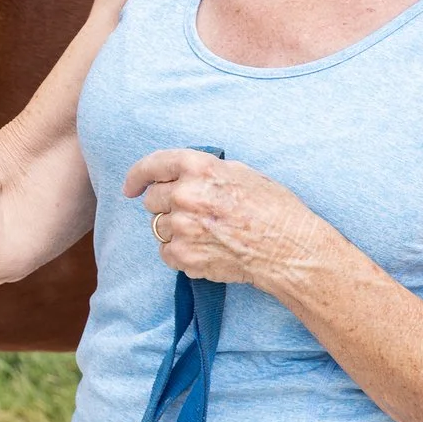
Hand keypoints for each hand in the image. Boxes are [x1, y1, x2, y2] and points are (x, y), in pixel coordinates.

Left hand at [126, 149, 321, 286]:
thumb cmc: (275, 209)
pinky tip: (206, 250)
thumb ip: (204, 170)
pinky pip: (166, 252)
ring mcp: (182, 227)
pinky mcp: (183, 256)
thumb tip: (179, 174)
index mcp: (198, 168)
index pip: (152, 165)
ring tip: (208, 234)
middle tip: (197, 214)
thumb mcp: (241, 172)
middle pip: (153, 199)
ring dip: (176, 229)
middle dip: (169, 205)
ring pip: (159, 226)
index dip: (137, 176)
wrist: (291, 251)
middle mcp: (185, 195)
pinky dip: (181, 253)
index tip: (131, 187)